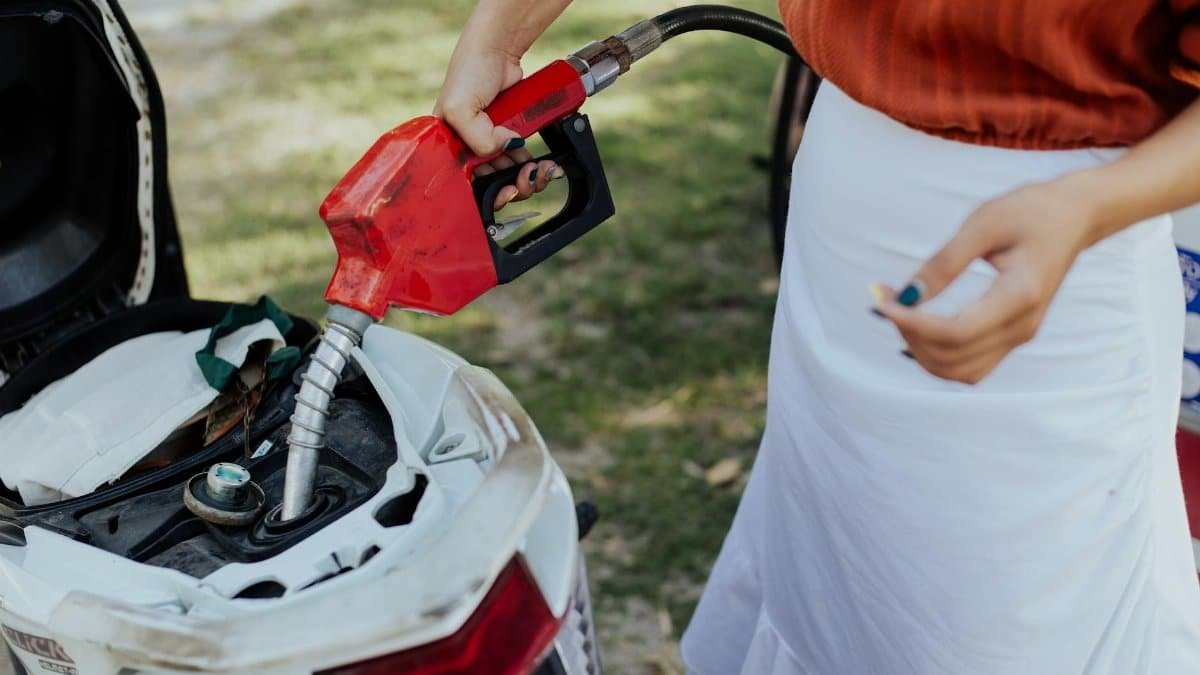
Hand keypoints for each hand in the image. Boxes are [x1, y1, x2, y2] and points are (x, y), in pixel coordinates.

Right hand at [434, 44, 562, 209]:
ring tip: (538, 168)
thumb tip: (507, 150)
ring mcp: (490, 142)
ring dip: (527, 177)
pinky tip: (540, 161)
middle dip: (513, 185)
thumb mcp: (459, 109)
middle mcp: (468, 148)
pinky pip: (522, 159)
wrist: (496, 49)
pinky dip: (532, 164)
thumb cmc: (468, 72)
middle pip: (492, 183)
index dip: (489, 192)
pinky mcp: (510, 134)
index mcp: (450, 147)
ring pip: (509, 175)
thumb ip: (478, 141)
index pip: (468, 184)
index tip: (507, 190)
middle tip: (527, 177)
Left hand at [874, 178, 1099, 383]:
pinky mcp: (1013, 336)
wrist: (1075, 217)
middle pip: (953, 357)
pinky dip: (938, 355)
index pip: (955, 332)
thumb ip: (944, 262)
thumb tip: (907, 297)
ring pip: (959, 371)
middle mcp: (1023, 326)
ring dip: (921, 351)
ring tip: (900, 313)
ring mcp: (1021, 336)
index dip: (911, 324)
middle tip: (886, 301)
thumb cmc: (1030, 211)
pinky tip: (917, 328)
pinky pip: (969, 366)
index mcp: (1020, 296)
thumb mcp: (984, 224)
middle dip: (910, 335)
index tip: (882, 302)